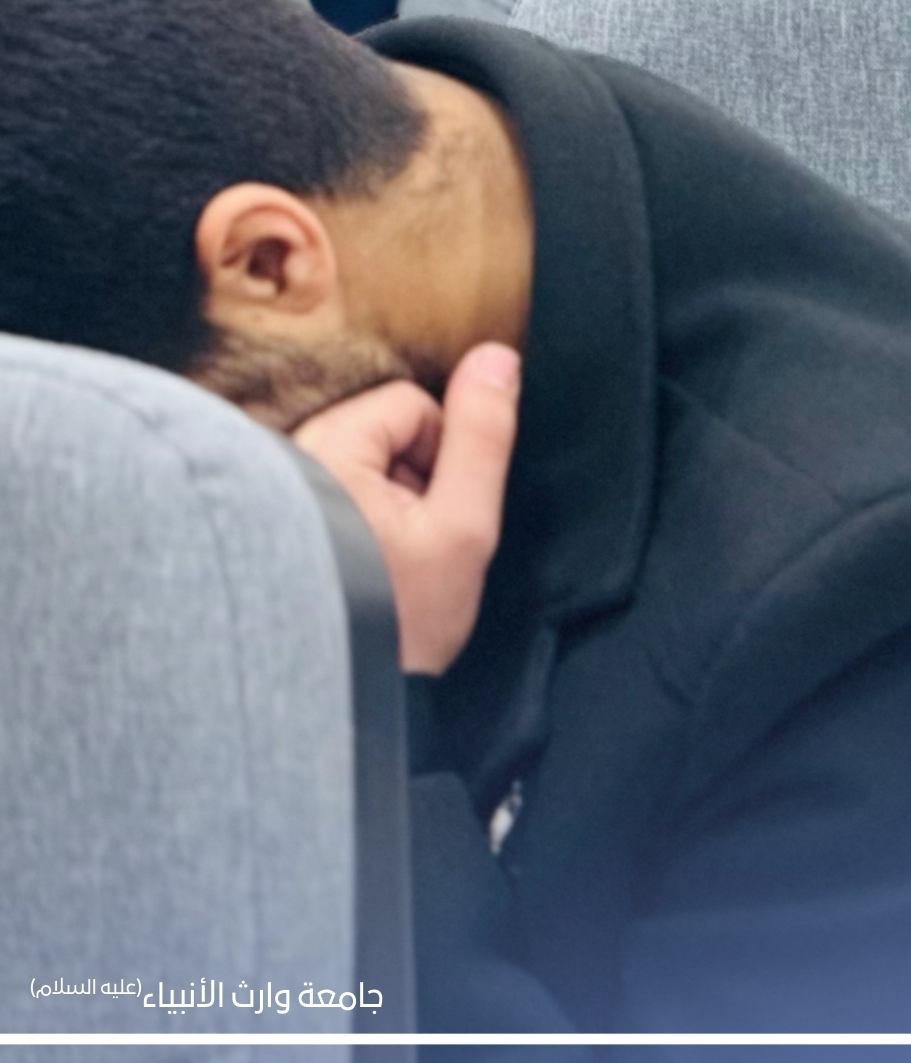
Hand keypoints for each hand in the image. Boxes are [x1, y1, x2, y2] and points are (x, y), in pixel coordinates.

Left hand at [292, 344, 519, 674]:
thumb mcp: (464, 526)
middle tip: (409, 549)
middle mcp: (282, 462)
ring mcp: (266, 496)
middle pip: (379, 434)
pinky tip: (351, 576)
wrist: (332, 704)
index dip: (443, 455)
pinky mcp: (261, 529)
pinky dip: (346, 530)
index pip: (410, 405)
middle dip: (408, 483)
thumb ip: (483, 435)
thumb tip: (496, 358)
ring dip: (380, 510)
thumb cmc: (398, 619)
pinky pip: (324, 499)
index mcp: (328, 450)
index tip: (433, 518)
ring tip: (379, 569)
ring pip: (355, 470)